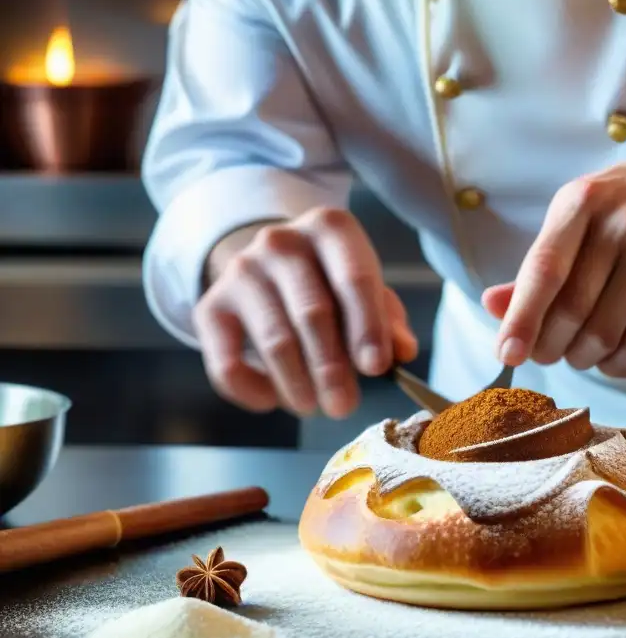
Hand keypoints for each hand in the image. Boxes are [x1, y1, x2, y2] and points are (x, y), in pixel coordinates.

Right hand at [193, 207, 418, 417]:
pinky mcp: (210, 306)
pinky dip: (252, 389)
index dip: (367, 328)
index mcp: (331, 229)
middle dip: (331, 368)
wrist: (269, 269)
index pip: (354, 279)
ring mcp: (242, 271)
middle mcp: (281, 241)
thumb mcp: (368, 293)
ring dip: (296, 384)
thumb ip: (389, 322)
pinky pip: (227, 361)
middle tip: (344, 407)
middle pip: (312, 313)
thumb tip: (403, 352)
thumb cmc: (332, 285)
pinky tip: (272, 401)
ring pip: (274, 340)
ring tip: (313, 407)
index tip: (376, 368)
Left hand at [483, 141, 625, 378]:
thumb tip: (494, 307)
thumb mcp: (576, 214)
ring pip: (620, 343)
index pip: (546, 271)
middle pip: (579, 316)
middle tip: (552, 350)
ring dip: (594, 362)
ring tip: (588, 352)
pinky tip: (622, 359)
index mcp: (585, 202)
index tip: (508, 355)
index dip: (522, 320)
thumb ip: (536, 264)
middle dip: (555, 348)